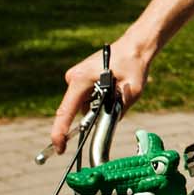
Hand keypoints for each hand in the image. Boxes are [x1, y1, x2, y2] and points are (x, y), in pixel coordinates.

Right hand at [48, 36, 152, 152]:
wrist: (134, 46)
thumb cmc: (133, 64)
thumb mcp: (132, 91)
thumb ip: (118, 111)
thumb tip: (107, 128)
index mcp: (81, 79)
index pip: (65, 112)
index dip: (60, 132)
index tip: (59, 148)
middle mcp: (74, 77)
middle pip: (75, 109)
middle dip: (91, 116)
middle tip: (114, 104)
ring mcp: (75, 76)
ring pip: (82, 104)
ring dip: (96, 107)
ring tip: (117, 92)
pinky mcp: (80, 77)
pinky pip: (85, 97)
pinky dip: (96, 100)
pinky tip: (113, 88)